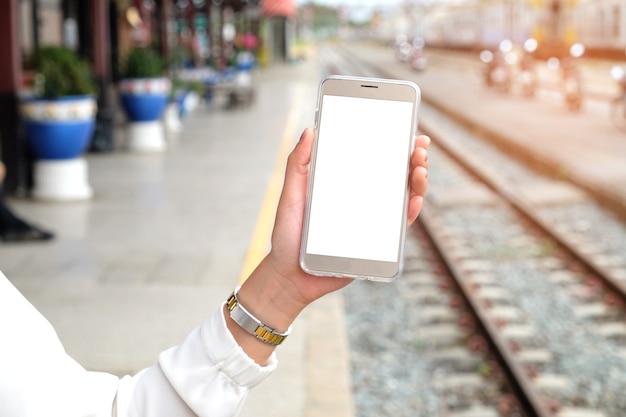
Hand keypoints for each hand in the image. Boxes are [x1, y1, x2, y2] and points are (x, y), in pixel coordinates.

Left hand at [228, 128, 428, 362]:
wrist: (289, 275)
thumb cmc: (288, 236)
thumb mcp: (291, 194)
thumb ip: (297, 164)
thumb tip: (309, 131)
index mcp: (345, 185)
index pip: (374, 161)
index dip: (394, 145)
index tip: (406, 130)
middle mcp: (362, 201)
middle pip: (395, 177)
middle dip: (413, 160)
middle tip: (419, 147)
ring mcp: (371, 222)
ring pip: (402, 199)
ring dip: (417, 182)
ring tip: (419, 168)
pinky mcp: (375, 244)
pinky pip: (398, 228)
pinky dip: (410, 213)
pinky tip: (414, 199)